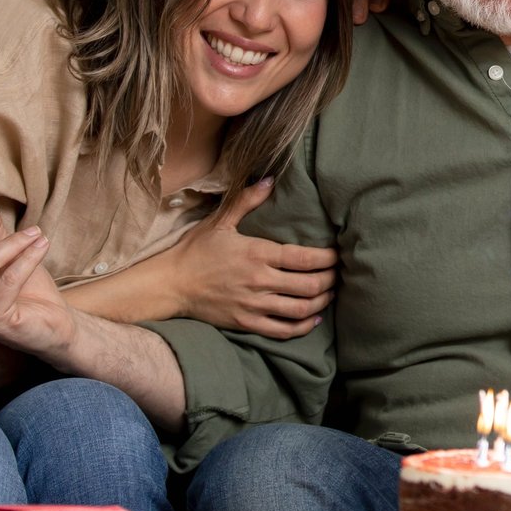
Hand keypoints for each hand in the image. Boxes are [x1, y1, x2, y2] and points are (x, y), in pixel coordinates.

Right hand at [162, 178, 337, 337]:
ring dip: (322, 302)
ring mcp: (254, 305)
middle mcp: (259, 281)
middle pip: (310, 285)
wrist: (170, 285)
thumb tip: (269, 179)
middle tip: (340, 274)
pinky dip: (303, 327)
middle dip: (331, 280)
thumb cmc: (196, 250)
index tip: (338, 255)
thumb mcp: (220, 221)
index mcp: (257, 253)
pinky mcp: (247, 323)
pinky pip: (283, 331)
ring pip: (300, 309)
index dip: (328, 258)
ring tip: (330, 294)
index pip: (305, 258)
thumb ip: (247, 200)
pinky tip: (312, 319)